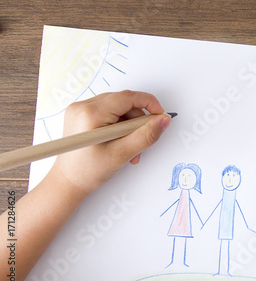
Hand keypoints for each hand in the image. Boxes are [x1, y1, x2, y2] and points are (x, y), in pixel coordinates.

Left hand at [52, 90, 170, 195]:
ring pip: (117, 107)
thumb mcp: (122, 154)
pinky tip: (119, 141)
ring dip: (129, 124)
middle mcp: (82, 107)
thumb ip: (146, 136)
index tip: (160, 115)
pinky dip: (119, 125)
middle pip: (123, 102)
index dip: (148, 103)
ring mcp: (80, 110)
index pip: (127, 97)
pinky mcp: (81, 115)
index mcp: (90, 113)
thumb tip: (163, 121)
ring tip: (129, 146)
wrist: (67, 182)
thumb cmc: (88, 171)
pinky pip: (108, 111)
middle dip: (137, 120)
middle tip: (141, 140)